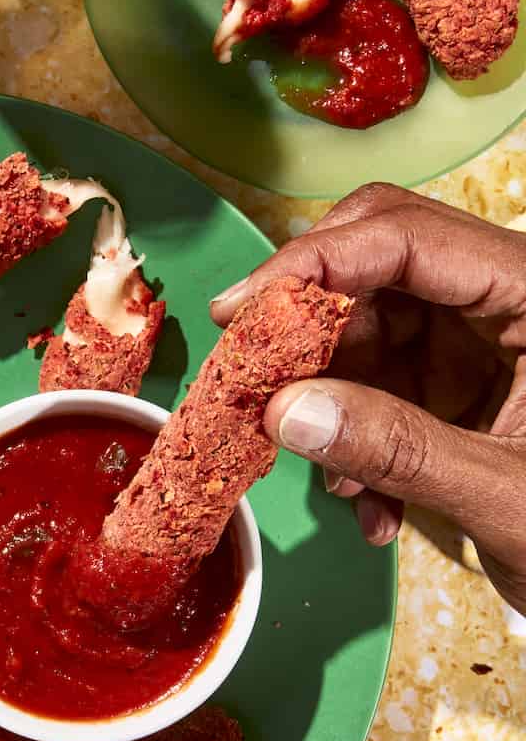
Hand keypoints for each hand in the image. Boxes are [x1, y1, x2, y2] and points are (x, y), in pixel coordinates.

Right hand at [210, 183, 525, 613]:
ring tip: (339, 484)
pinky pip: (378, 380)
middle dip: (310, 323)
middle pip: (379, 257)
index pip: (408, 237)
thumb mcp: (505, 496)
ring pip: (367, 324)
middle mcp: (508, 295)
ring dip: (331, 399)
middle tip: (254, 373)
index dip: (313, 263)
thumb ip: (396, 449)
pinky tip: (373, 503)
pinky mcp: (461, 376)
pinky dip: (356, 436)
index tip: (241, 309)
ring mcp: (482, 335)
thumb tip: (284, 413)